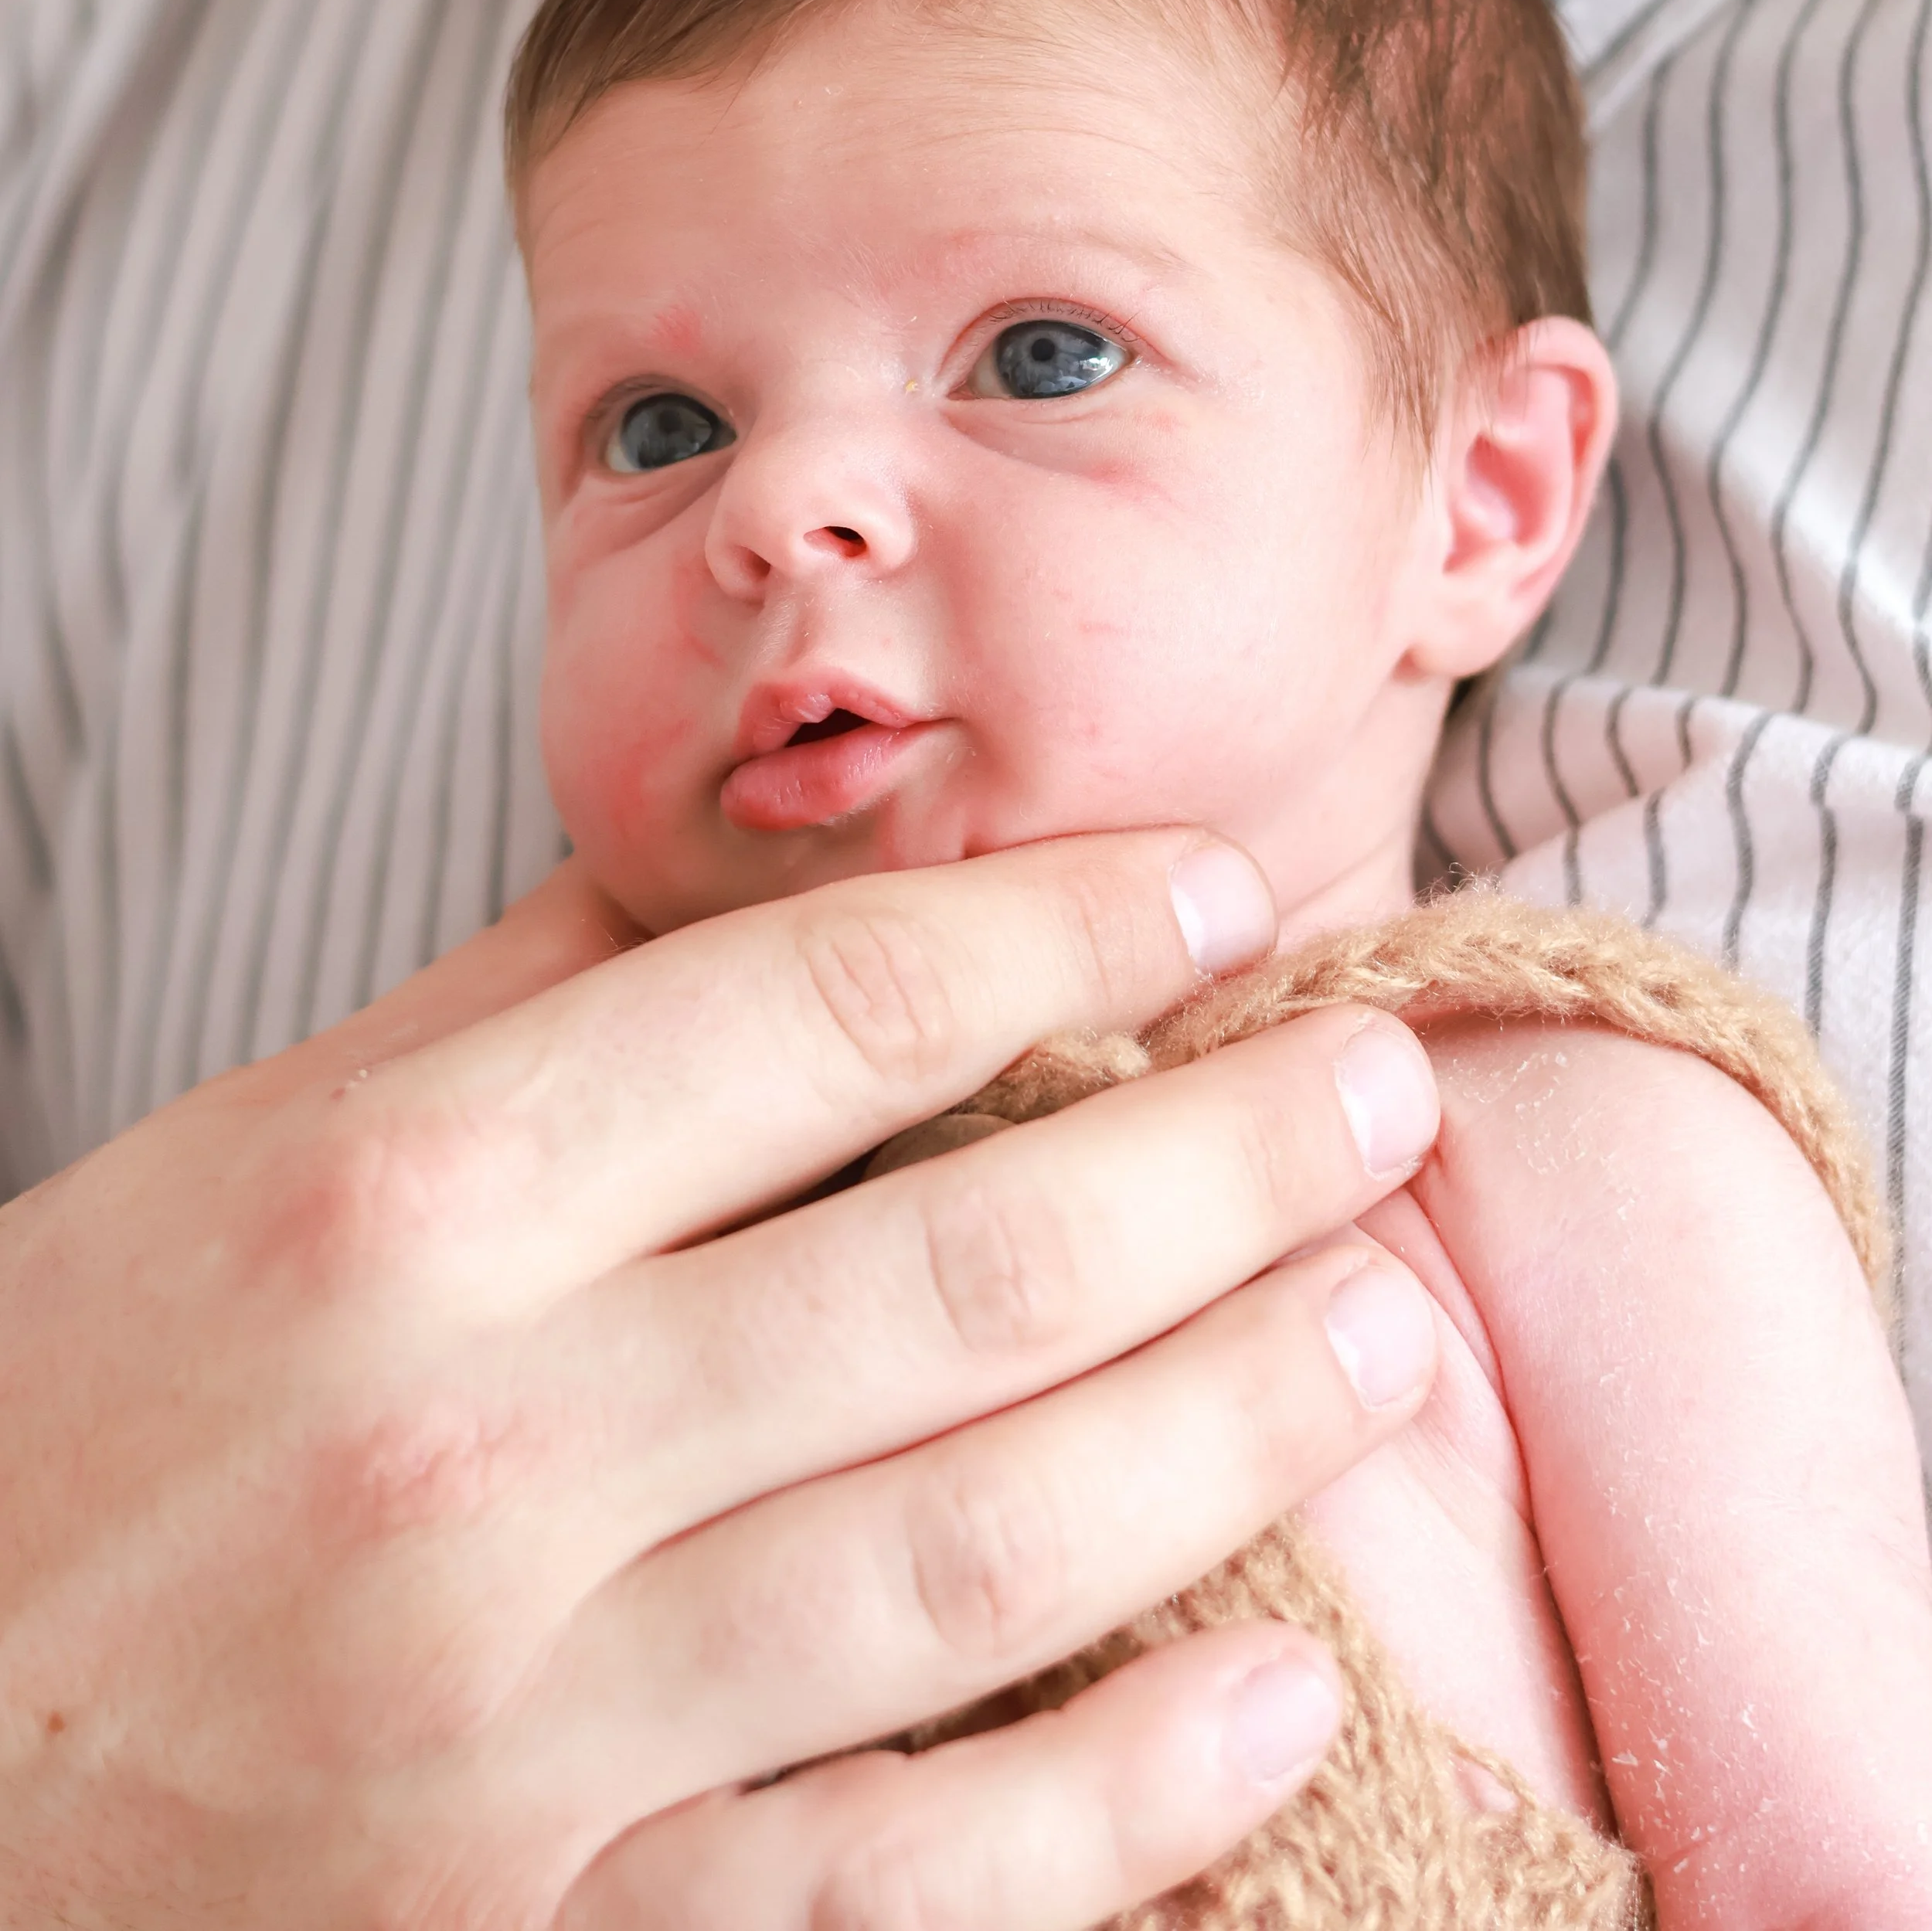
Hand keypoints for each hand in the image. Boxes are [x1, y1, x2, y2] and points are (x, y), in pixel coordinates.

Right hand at [0, 832, 1440, 1930]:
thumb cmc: (63, 1428)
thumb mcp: (244, 1164)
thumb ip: (511, 1015)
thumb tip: (760, 879)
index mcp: (396, 1205)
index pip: (827, 1009)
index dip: (1067, 926)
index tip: (1223, 886)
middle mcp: (472, 1453)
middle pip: (966, 1270)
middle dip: (1229, 1160)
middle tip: (1381, 1089)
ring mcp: (521, 1733)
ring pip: (986, 1555)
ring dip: (1234, 1427)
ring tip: (1383, 1326)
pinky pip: (915, 1875)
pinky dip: (1132, 1792)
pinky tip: (1286, 1683)